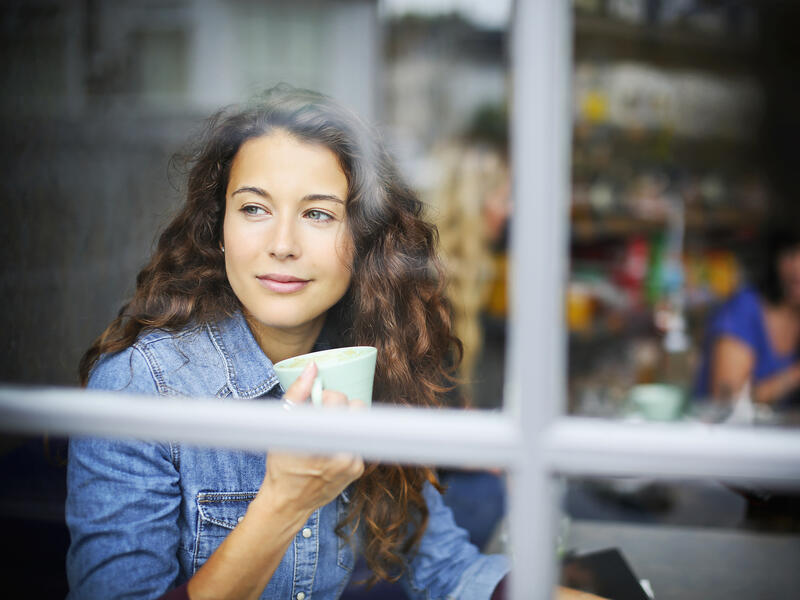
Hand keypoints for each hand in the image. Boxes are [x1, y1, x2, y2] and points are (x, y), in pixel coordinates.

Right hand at [256, 362, 364, 518]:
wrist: (288, 501)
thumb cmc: (281, 463)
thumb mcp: (282, 426)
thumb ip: (297, 394)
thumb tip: (312, 368)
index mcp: (321, 438)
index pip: (339, 399)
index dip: (326, 398)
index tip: (316, 405)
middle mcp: (342, 452)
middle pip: (358, 407)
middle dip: (341, 408)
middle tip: (322, 418)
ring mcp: (353, 462)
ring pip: (360, 423)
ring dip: (345, 422)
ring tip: (327, 433)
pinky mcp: (359, 470)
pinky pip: (359, 440)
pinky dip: (347, 438)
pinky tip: (331, 447)